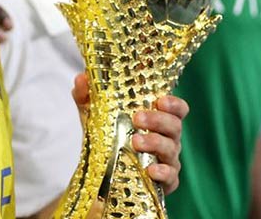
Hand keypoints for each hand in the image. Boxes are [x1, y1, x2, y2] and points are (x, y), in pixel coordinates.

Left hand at [71, 74, 187, 195]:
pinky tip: (150, 170)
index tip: (161, 100)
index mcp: (157, 118)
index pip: (178, 108)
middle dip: (158, 120)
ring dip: (155, 143)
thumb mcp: (92, 113)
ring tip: (135, 142)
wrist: (97, 170)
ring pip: (171, 149)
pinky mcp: (164, 182)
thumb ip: (86, 95)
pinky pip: (170, 177)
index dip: (174, 103)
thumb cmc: (104, 135)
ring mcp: (167, 160)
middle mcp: (167, 137)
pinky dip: (163, 173)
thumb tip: (82, 78)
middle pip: (174, 126)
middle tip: (137, 118)